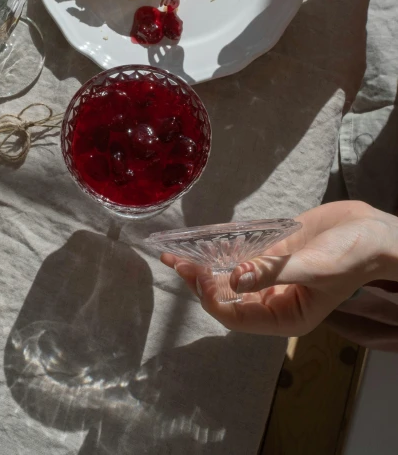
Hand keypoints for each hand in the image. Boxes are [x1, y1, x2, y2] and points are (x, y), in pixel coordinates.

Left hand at [161, 201, 397, 336]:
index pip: (235, 316)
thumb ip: (271, 272)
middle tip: (176, 260)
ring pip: (229, 276)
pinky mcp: (272, 253)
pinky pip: (240, 255)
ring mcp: (270, 276)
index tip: (200, 274)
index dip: (213, 297)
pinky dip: (221, 250)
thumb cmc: (351, 257)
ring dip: (205, 266)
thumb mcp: (313, 268)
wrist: (372, 232)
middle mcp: (273, 300)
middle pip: (226, 297)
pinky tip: (203, 241)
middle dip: (200, 281)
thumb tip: (234, 278)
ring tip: (178, 252)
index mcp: (285, 316)